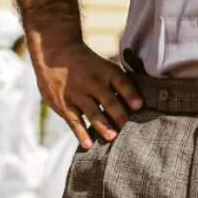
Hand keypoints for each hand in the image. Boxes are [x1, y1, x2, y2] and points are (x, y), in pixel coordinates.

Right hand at [29, 36, 144, 149]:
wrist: (56, 52)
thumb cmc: (88, 65)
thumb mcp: (105, 65)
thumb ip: (119, 82)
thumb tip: (140, 103)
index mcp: (107, 72)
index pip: (121, 83)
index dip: (130, 94)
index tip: (139, 106)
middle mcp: (93, 83)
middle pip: (108, 100)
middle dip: (119, 114)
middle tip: (127, 127)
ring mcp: (77, 94)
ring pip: (92, 112)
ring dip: (103, 126)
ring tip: (113, 138)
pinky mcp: (64, 104)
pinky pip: (74, 121)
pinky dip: (81, 133)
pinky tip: (88, 145)